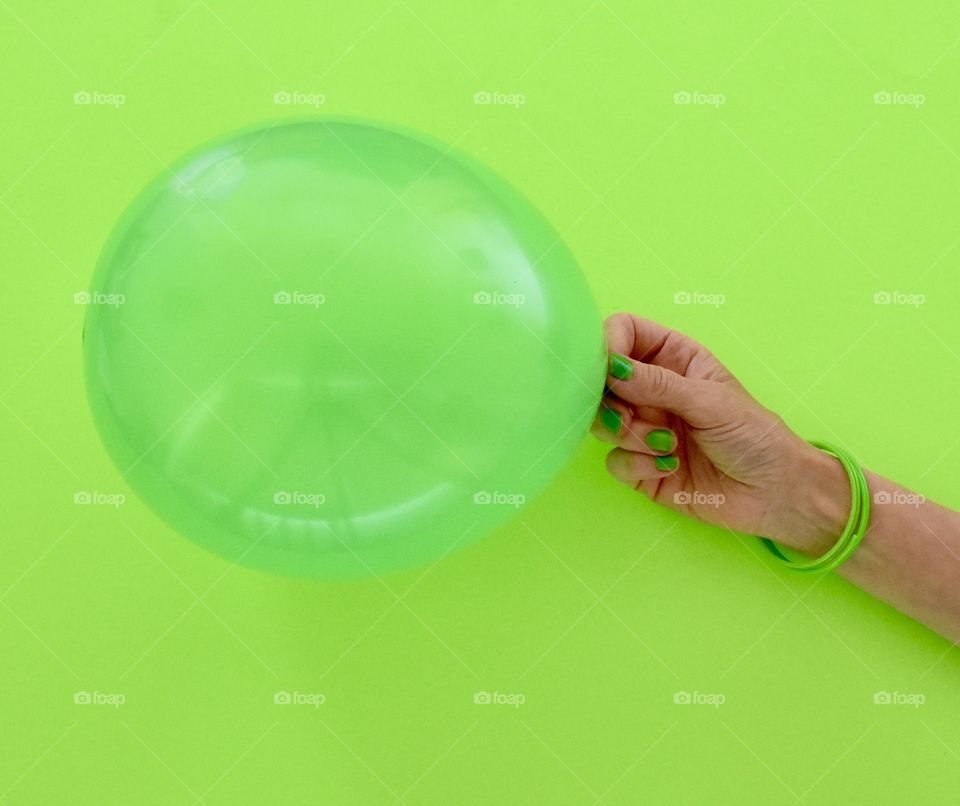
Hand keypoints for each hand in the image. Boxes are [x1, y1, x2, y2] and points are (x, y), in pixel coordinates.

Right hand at [591, 314, 848, 554]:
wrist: (773, 495)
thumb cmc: (754, 436)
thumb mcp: (710, 401)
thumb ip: (659, 384)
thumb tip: (611, 368)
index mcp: (673, 358)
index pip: (625, 332)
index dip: (609, 345)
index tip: (610, 369)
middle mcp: (653, 390)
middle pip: (602, 379)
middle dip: (612, 401)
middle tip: (632, 417)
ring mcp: (643, 428)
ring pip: (602, 420)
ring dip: (628, 434)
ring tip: (665, 446)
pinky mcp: (640, 466)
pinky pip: (614, 460)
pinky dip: (637, 465)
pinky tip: (669, 468)